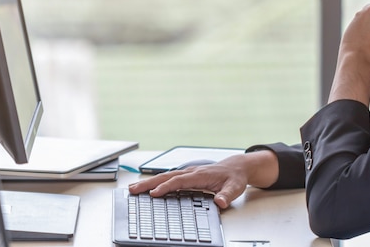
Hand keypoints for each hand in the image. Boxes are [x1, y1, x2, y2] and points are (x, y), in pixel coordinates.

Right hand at [129, 151, 278, 208]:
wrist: (237, 167)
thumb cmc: (235, 177)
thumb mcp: (235, 188)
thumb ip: (227, 195)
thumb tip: (220, 202)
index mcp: (201, 175)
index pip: (180, 181)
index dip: (166, 187)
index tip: (154, 194)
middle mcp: (192, 172)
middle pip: (166, 177)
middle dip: (149, 183)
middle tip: (132, 190)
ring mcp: (188, 173)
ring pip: (165, 176)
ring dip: (149, 182)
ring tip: (133, 189)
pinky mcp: (187, 176)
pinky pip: (169, 178)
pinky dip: (156, 182)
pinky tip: (147, 188)